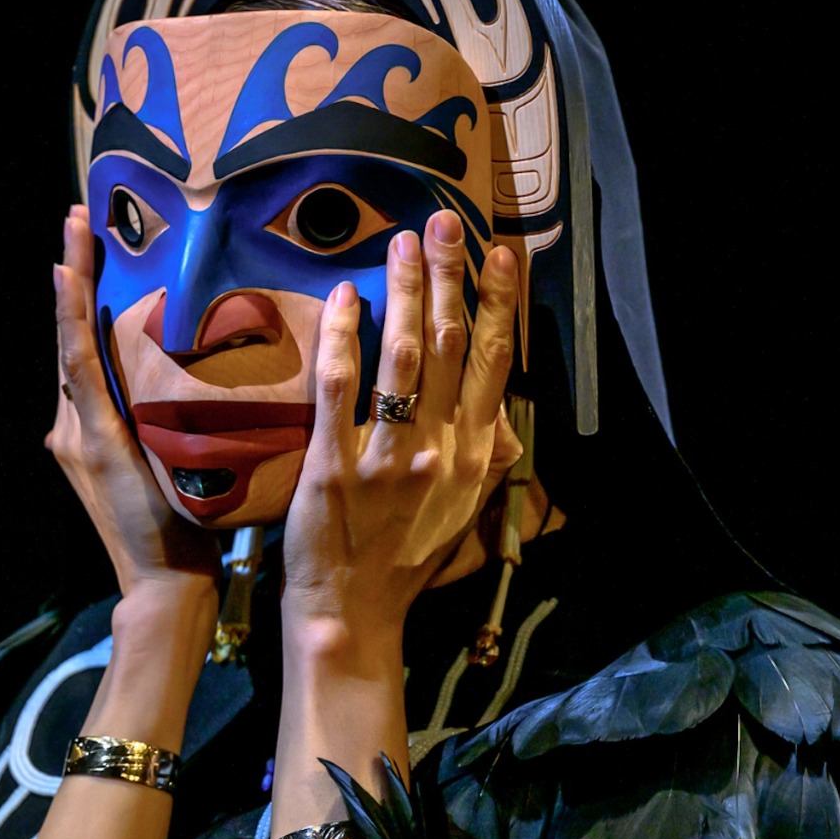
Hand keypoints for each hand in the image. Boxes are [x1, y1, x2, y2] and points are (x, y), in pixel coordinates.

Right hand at [47, 205, 220, 600]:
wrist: (169, 585)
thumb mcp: (186, 465)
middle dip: (73, 272)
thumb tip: (228, 376)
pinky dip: (70, 319)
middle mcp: (77, 423)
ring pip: (71, 342)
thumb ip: (186, 422)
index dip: (88, 295)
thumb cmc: (189, 532)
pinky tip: (68, 277)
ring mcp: (78, 430)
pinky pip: (79, 366)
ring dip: (69, 283)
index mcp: (100, 428)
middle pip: (74, 335)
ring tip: (73, 229)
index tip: (93, 241)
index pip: (93, 346)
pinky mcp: (89, 439)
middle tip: (77, 214)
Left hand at [281, 210, 518, 637]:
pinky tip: (342, 298)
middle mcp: (439, 449)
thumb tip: (504, 419)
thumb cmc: (405, 562)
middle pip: (448, 346)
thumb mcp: (463, 514)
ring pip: (401, 358)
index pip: (491, 364)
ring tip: (402, 244)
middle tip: (443, 222)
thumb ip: (484, 460)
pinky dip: (342, 338)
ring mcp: (387, 457)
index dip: (497, 304)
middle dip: (449, 278)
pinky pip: (339, 389)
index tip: (501, 254)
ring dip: (403, 294)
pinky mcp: (335, 465)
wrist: (355, 616)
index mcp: (473, 456)